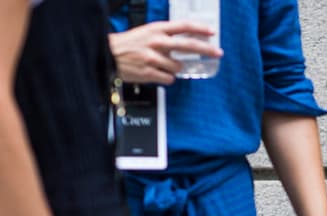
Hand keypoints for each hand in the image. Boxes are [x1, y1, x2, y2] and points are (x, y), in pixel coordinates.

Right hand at [109, 21, 223, 84]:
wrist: (108, 55)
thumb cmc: (129, 44)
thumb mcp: (147, 33)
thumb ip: (166, 37)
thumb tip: (187, 44)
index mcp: (157, 30)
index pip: (183, 26)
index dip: (200, 29)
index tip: (212, 32)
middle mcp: (157, 42)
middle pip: (188, 45)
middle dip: (206, 49)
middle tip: (218, 53)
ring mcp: (154, 58)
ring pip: (178, 67)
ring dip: (175, 69)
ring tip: (162, 66)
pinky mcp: (150, 72)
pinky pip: (169, 78)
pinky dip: (166, 78)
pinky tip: (157, 73)